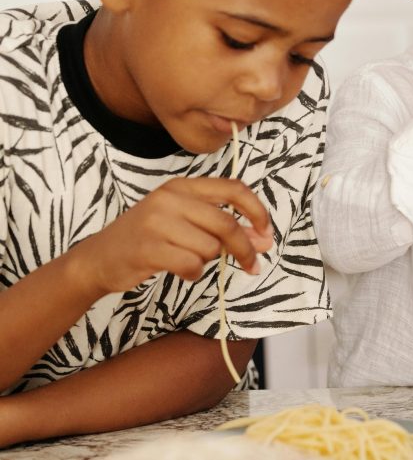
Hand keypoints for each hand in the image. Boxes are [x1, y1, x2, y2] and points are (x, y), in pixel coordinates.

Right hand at [71, 178, 274, 295]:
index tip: (266, 232)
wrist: (98, 258)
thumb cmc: (148, 238)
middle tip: (253, 265)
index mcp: (183, 186)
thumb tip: (262, 241)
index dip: (257, 211)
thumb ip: (222, 227)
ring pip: (209, 247)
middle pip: (226, 223)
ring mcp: (157, 222)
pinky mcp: (148, 247)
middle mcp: (171, 198)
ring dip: (207, 261)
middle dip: (245, 248)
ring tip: (189, 259)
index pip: (233, 189)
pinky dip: (193, 273)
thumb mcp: (184, 222)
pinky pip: (191, 264)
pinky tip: (182, 271)